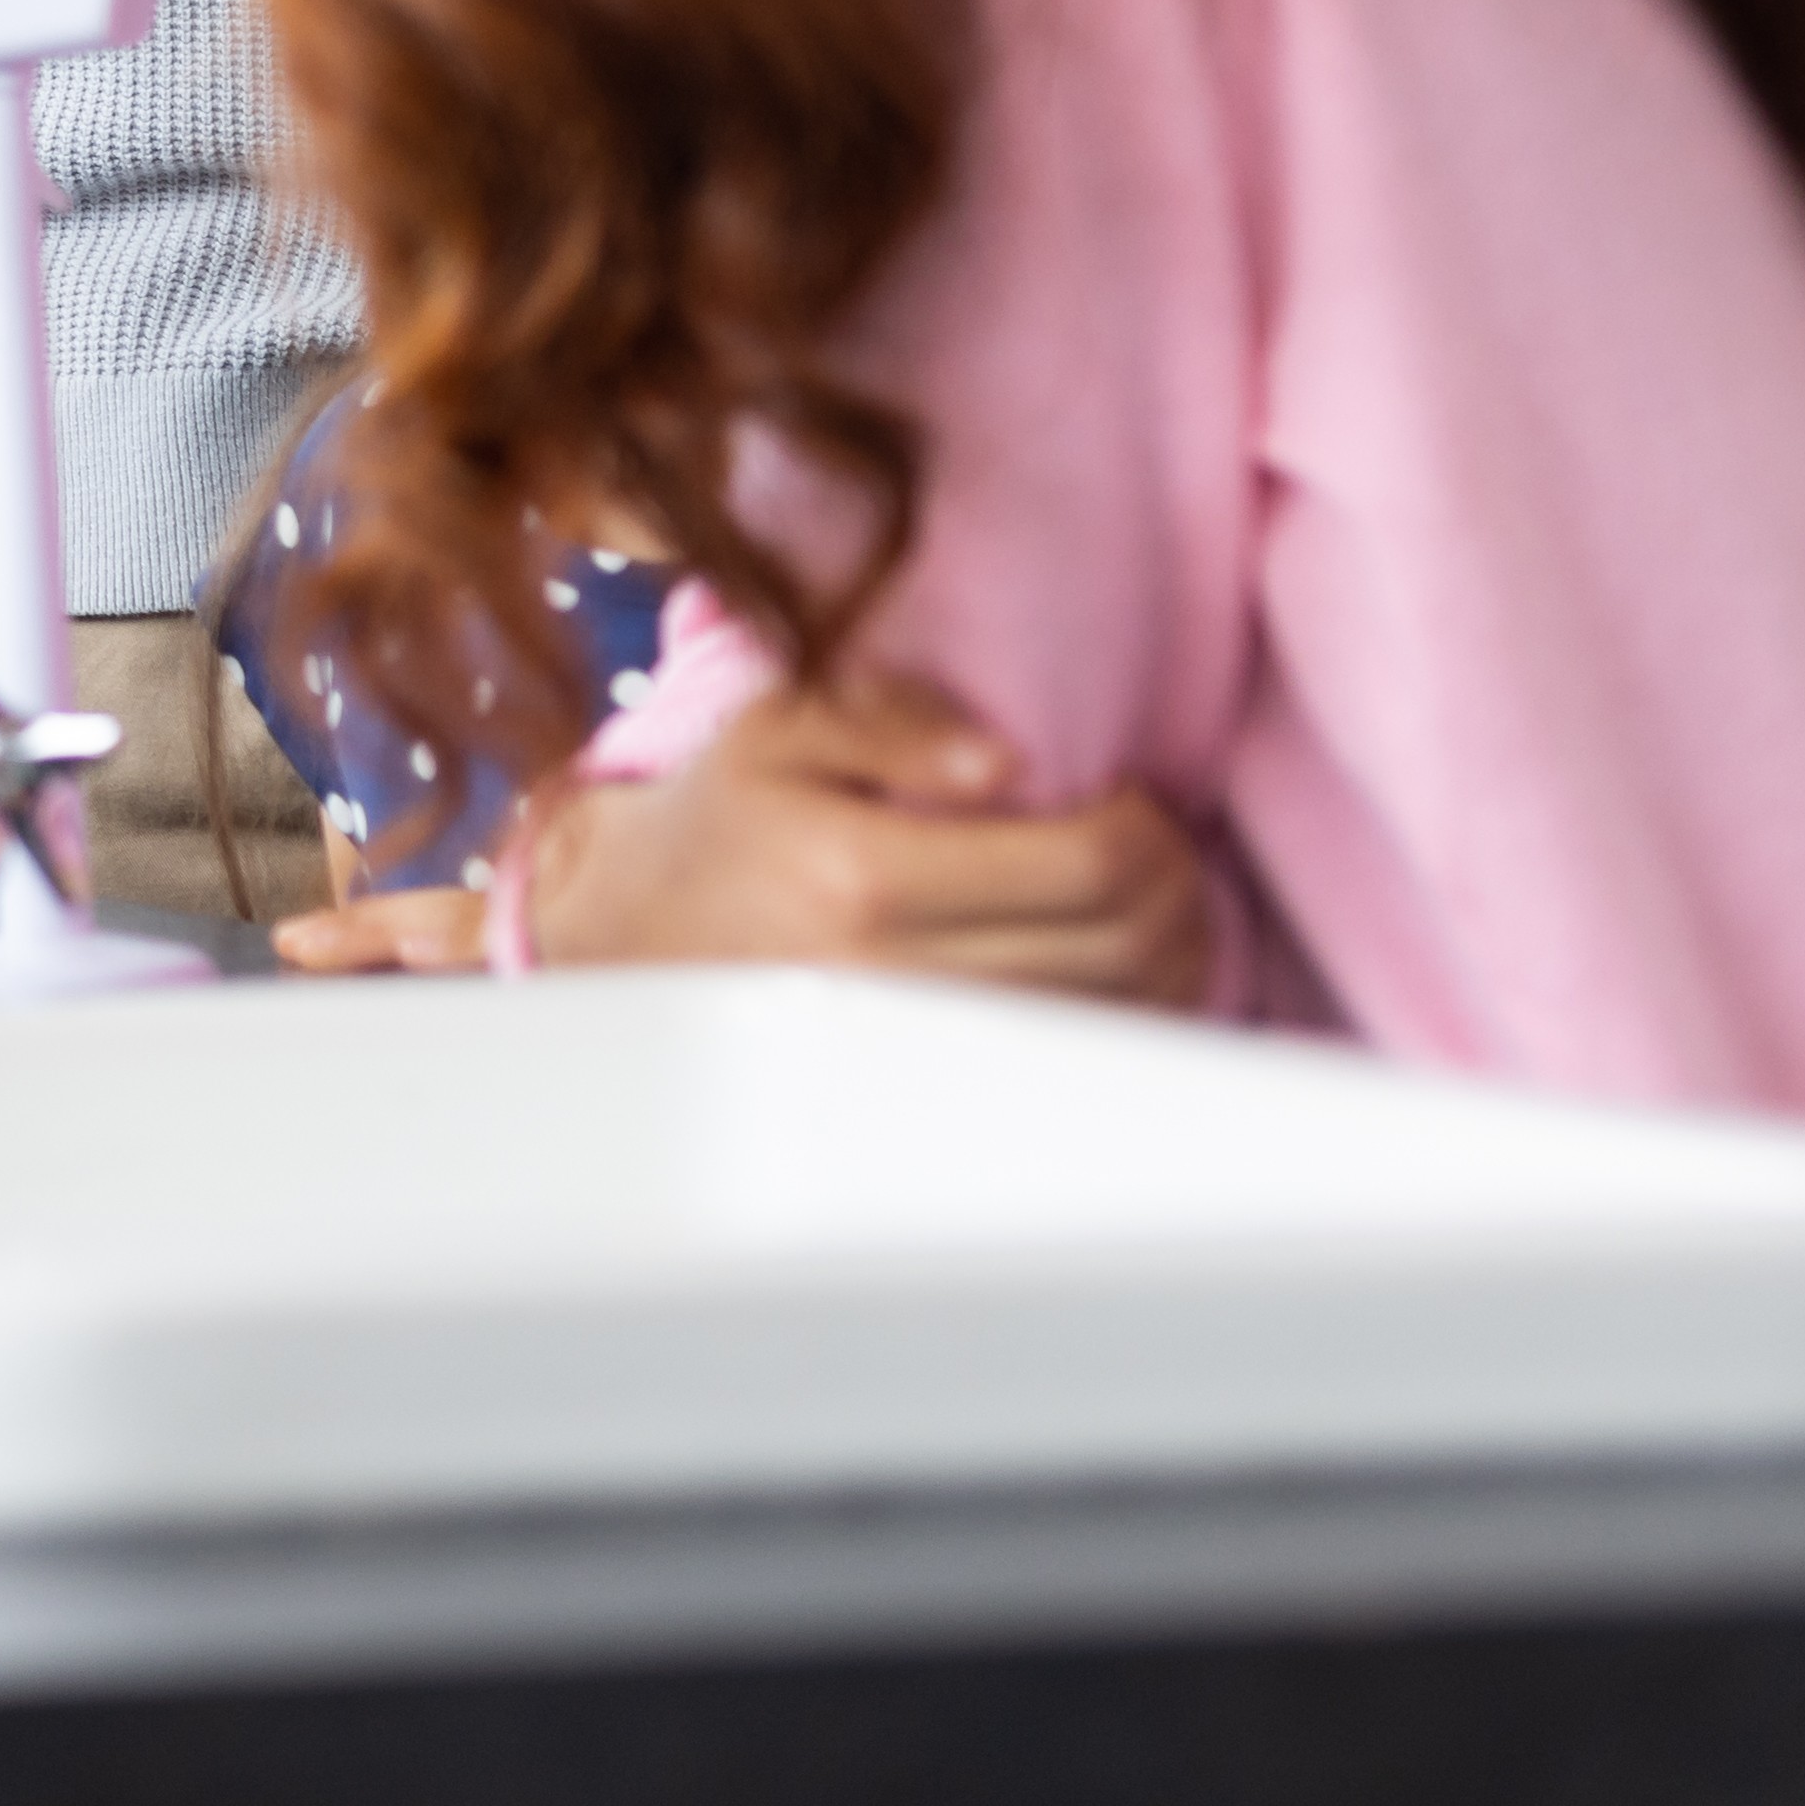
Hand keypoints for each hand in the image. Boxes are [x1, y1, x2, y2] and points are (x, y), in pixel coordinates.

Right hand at [268, 675, 1219, 1005]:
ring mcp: (909, 1043)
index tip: (1127, 799)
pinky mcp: (920, 1085)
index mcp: (860, 872)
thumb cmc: (719, 816)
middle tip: (1157, 845)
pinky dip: (1124, 1014)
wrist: (629, 932)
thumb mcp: (776, 726)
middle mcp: (891, 973)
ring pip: (1114, 1012)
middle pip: (1123, 945)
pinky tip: (1115, 968)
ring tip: (1145, 901)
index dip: (1145, 828)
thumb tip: (1007, 761)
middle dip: (1175, 886)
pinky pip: (1067, 1058)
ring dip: (1167, 954)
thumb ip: (890, 720)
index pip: (1087, 866)